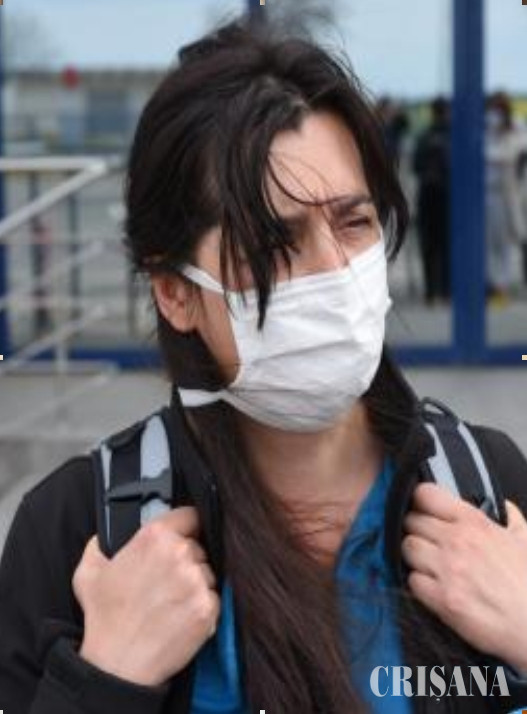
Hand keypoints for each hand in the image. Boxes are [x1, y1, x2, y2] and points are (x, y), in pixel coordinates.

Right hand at [72, 506, 219, 687]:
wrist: (117, 663)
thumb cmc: (104, 618)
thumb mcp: (90, 570)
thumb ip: (102, 542)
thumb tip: (110, 532)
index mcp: (155, 537)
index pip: (190, 515)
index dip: (187, 525)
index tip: (185, 533)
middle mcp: (180, 554)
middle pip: (198, 547)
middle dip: (187, 560)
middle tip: (167, 580)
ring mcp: (197, 582)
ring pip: (208, 573)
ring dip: (195, 583)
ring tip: (171, 602)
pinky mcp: (208, 608)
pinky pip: (213, 598)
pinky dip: (201, 607)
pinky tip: (179, 617)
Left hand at [402, 483, 526, 673]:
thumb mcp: (526, 540)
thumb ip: (510, 518)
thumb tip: (502, 506)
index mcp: (475, 523)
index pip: (426, 495)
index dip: (420, 501)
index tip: (423, 508)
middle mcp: (457, 542)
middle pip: (410, 521)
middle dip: (416, 529)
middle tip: (427, 540)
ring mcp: (447, 570)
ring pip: (407, 548)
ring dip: (414, 555)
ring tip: (429, 563)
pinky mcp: (441, 599)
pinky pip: (412, 581)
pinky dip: (419, 583)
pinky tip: (433, 586)